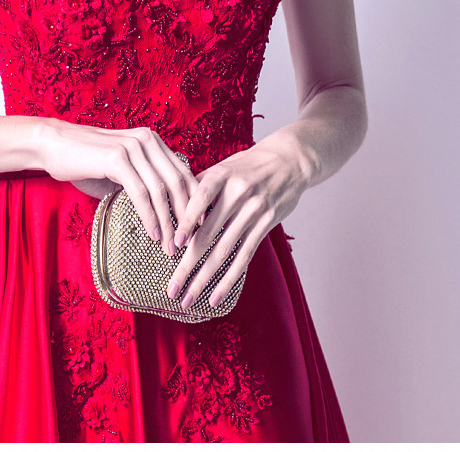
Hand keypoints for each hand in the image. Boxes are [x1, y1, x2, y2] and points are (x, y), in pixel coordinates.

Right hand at [37, 119, 198, 255]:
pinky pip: (140, 192)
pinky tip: (153, 233)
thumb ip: (142, 181)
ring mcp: (133, 147)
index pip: (183, 172)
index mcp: (152, 141)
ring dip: (169, 221)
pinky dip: (149, 216)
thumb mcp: (121, 169)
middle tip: (187, 243)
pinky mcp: (117, 158)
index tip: (198, 226)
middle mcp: (147, 140)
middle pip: (178, 181)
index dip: (194, 200)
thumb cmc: (86, 161)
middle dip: (185, 216)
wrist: (54, 145)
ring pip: (161, 190)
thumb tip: (165, 209)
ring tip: (171, 245)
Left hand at [166, 139, 308, 310]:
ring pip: (224, 252)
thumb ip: (200, 185)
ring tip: (187, 299)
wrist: (289, 160)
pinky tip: (214, 297)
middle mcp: (238, 194)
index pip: (201, 199)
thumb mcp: (224, 166)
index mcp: (222, 175)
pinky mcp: (266, 225)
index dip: (187, 221)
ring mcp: (254, 211)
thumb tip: (172, 207)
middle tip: (170, 288)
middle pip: (208, 235)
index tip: (175, 244)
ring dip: (203, 279)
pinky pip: (244, 257)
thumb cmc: (248, 164)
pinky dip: (228, 280)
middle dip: (187, 265)